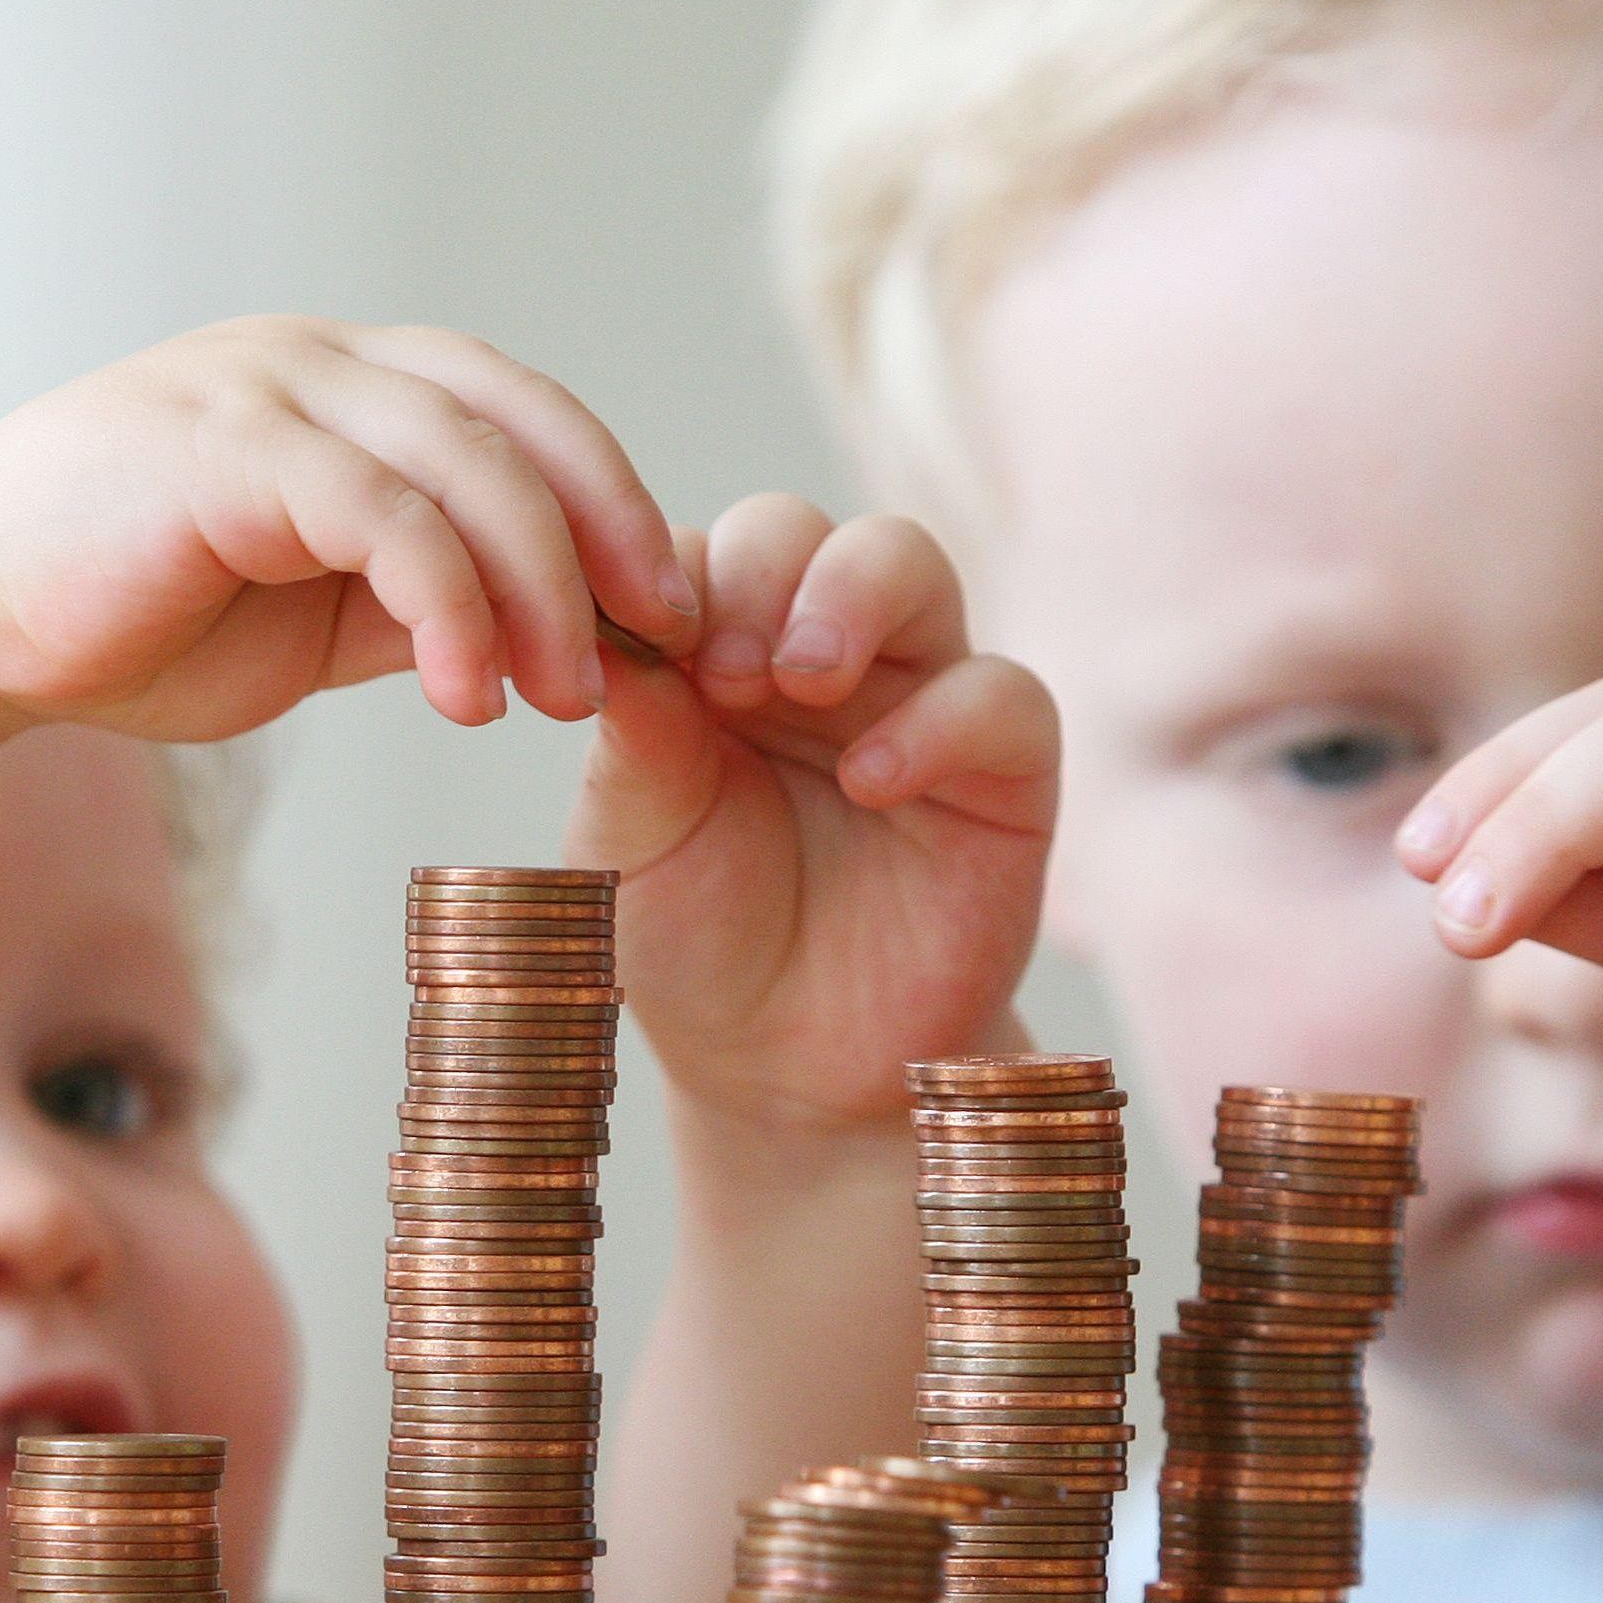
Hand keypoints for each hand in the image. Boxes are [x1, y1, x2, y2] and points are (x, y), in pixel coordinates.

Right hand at [0, 318, 700, 739]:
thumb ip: (420, 598)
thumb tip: (557, 639)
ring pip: (459, 463)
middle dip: (605, 535)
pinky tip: (468, 693)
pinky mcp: (219, 448)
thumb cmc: (136, 616)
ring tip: (563, 697)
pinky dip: (445, 603)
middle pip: (514, 421)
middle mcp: (317, 362)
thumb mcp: (316, 612)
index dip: (613, 499)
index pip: (522, 410)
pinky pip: (375, 513)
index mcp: (350, 385)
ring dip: (535, 587)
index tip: (670, 611)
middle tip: (660, 647)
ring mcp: (265, 391)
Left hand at [568, 494, 1057, 1133]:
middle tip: (722, 672)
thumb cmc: (698, 941)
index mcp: (707, 654)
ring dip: (850, 594)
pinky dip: (937, 721)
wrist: (783, 1073)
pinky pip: (999, 696)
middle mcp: (810, 655)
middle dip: (757, 573)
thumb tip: (604, 623)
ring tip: (802, 678)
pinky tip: (871, 783)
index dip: (658, 577)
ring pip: (908, 561)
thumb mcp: (633, 841)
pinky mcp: (999, 770)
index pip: (691, 554)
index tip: (626, 644)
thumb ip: (631, 736)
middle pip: (797, 529)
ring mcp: (910, 698)